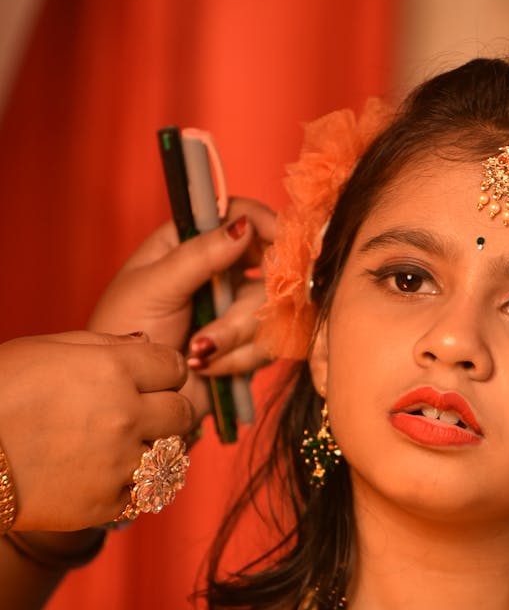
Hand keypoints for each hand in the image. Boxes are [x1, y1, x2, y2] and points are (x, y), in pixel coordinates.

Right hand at [0, 332, 193, 529]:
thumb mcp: (44, 349)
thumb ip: (103, 344)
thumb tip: (146, 342)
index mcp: (112, 369)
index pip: (175, 366)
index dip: (163, 372)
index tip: (149, 379)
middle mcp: (125, 415)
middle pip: (182, 412)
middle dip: (166, 409)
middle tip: (141, 413)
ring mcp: (119, 462)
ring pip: (170, 455)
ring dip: (152, 449)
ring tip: (123, 446)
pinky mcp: (107, 502)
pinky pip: (143, 493)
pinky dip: (130, 484)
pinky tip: (105, 474)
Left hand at [88, 198, 276, 417]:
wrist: (132, 394)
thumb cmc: (125, 330)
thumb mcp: (154, 287)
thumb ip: (199, 255)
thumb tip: (244, 224)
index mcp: (192, 241)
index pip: (242, 216)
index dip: (267, 226)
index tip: (281, 242)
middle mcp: (222, 269)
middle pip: (269, 269)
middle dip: (242, 309)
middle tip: (212, 332)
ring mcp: (238, 306)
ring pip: (273, 310)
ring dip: (235, 339)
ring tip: (196, 354)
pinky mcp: (250, 341)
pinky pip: (270, 344)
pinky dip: (239, 360)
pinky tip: (206, 367)